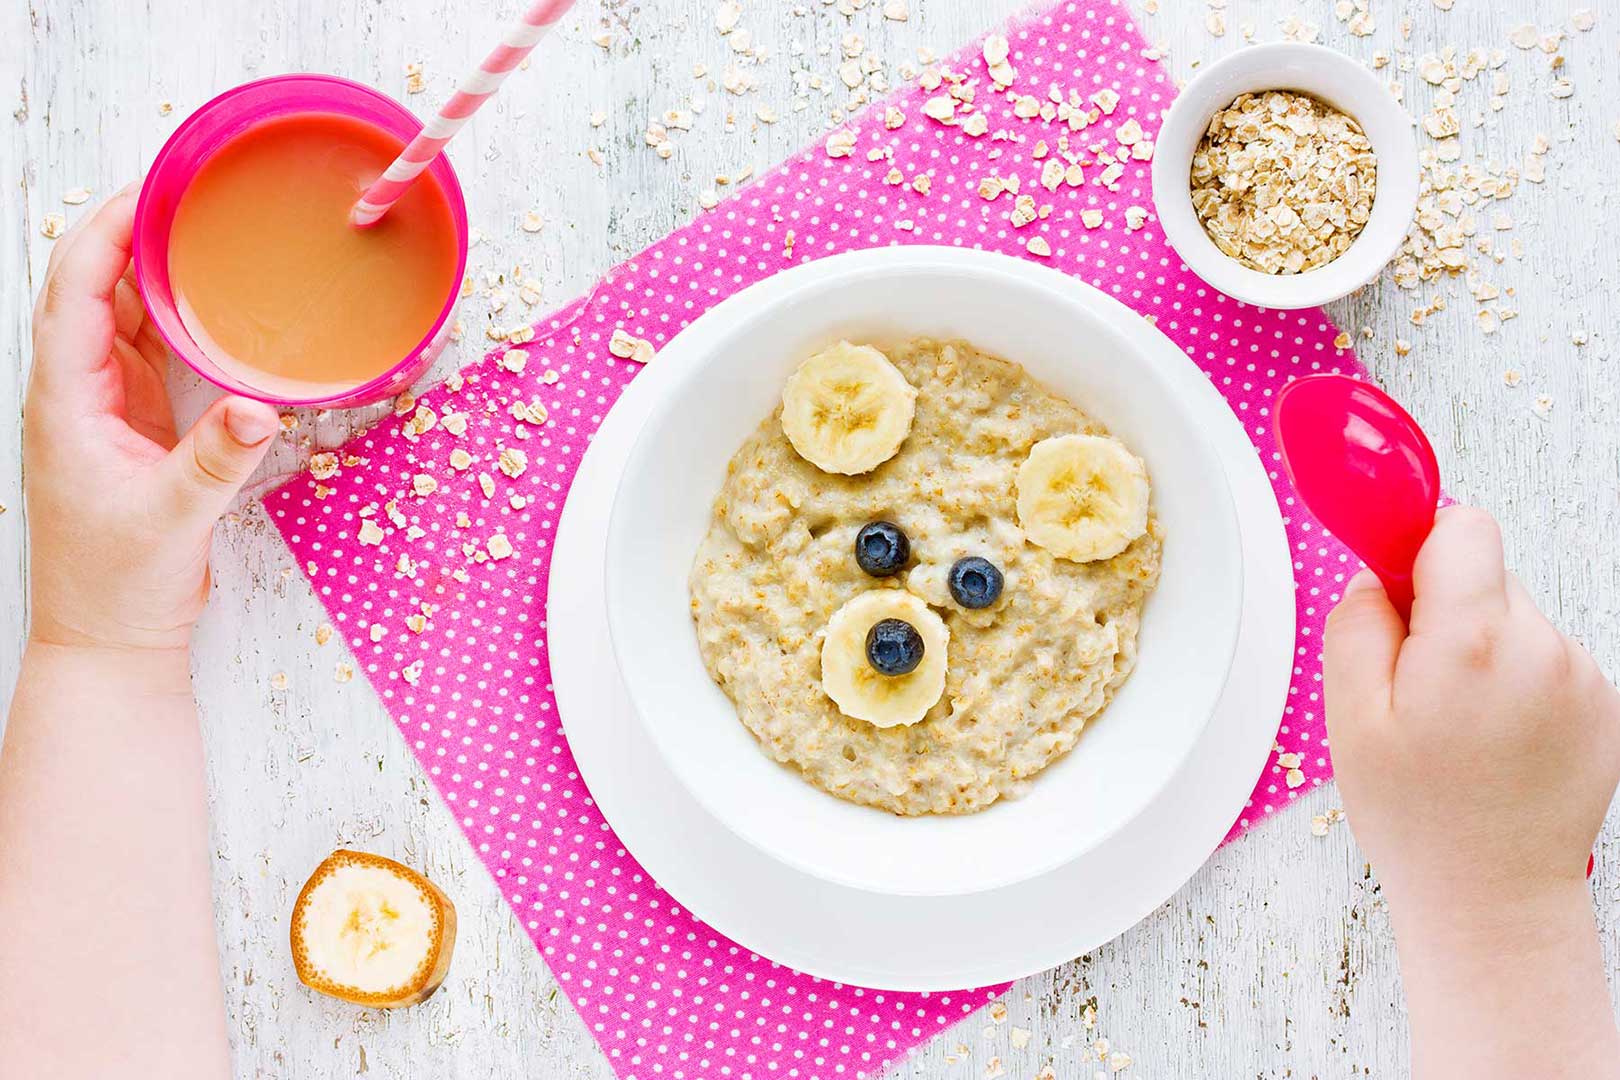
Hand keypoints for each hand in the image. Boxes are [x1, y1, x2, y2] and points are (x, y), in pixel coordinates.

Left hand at [24, 185, 280, 652]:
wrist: (108, 638)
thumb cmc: (117, 585)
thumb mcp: (170, 521)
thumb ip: (216, 462)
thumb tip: (261, 409)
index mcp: (65, 403)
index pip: (75, 294)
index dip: (104, 234)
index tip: (149, 191)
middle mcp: (76, 393)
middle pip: (90, 286)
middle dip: (127, 229)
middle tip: (183, 187)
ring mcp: (104, 406)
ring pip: (119, 312)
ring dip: (151, 266)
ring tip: (197, 222)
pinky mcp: (134, 424)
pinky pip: (148, 347)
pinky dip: (173, 311)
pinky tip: (205, 293)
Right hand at [1325, 505, 1619, 1077]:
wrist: (1494, 900)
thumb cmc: (1420, 820)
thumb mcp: (1349, 719)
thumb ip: (1358, 626)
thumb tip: (1376, 580)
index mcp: (1475, 641)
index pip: (1461, 527)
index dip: (1419, 542)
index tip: (1394, 570)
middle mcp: (1545, 648)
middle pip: (1487, 575)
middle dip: (1443, 608)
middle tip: (1412, 681)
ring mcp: (1584, 679)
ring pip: (1516, 620)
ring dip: (1481, 649)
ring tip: (1454, 724)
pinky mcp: (1604, 707)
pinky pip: (1546, 660)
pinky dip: (1515, 684)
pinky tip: (1491, 741)